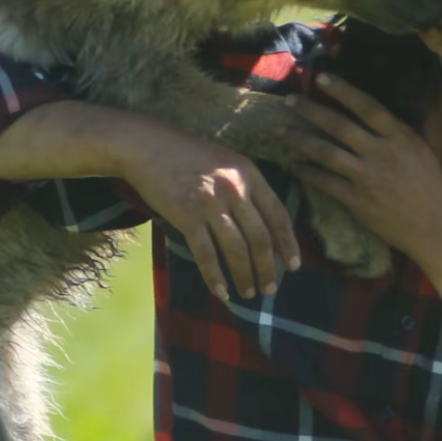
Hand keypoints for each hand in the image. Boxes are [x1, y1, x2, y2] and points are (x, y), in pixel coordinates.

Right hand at [113, 119, 299, 300]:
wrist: (148, 146)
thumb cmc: (188, 155)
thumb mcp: (227, 162)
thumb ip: (246, 186)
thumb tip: (264, 224)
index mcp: (249, 174)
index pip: (278, 215)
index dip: (288, 244)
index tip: (293, 266)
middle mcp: (234, 189)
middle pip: (260, 238)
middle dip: (268, 268)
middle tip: (270, 289)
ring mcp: (210, 204)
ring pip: (236, 250)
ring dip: (245, 276)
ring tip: (249, 293)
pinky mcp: (186, 217)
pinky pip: (206, 254)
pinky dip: (215, 277)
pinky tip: (221, 292)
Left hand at [284, 74, 441, 268]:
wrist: (436, 227)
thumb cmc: (430, 186)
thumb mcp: (419, 150)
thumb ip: (394, 133)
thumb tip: (367, 113)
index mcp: (400, 137)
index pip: (368, 106)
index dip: (343, 90)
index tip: (321, 77)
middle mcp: (383, 153)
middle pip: (340, 126)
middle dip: (311, 111)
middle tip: (289, 101)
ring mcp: (369, 177)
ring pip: (327, 153)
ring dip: (301, 141)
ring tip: (281, 132)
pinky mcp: (358, 200)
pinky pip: (326, 182)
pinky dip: (308, 173)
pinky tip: (295, 167)